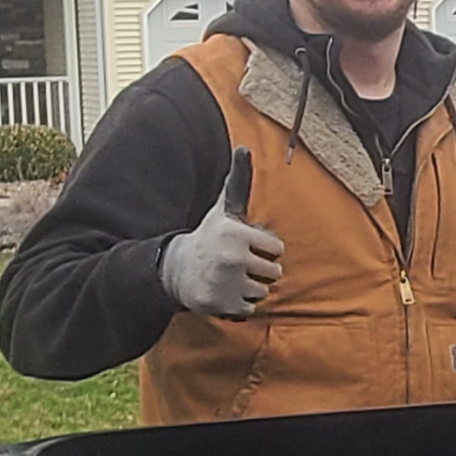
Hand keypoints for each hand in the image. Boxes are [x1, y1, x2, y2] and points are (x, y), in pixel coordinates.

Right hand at [161, 148, 282, 317]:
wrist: (178, 269)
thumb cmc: (211, 236)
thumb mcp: (225, 209)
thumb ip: (239, 181)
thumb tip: (244, 147)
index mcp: (237, 233)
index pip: (277, 249)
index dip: (263, 248)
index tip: (243, 245)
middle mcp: (232, 257)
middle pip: (274, 272)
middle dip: (259, 270)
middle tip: (235, 264)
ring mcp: (227, 283)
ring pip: (264, 291)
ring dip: (250, 288)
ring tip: (229, 277)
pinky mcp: (222, 305)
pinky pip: (251, 308)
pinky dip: (241, 304)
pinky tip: (224, 292)